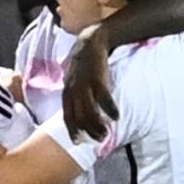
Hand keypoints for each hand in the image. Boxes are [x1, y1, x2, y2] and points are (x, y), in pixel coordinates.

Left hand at [62, 24, 116, 141]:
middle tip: (98, 140)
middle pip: (78, 117)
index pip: (67, 116)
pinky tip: (116, 116)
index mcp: (67, 91)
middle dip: (88, 131)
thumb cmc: (84, 63)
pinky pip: (103, 98)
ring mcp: (84, 85)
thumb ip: (75, 94)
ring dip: (98, 125)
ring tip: (106, 133)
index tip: (78, 142)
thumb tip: (80, 110)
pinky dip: (109, 109)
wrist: (92, 41)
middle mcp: (72, 90)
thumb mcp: (75, 79)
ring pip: (89, 111)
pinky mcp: (97, 78)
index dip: (72, 130)